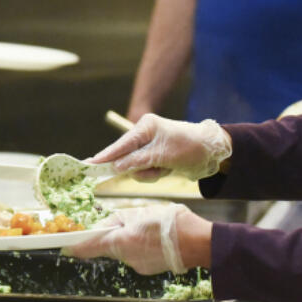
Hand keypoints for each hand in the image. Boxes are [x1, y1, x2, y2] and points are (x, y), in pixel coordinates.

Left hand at [64, 204, 208, 274]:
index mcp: (120, 242)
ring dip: (127, 240)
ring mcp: (137, 265)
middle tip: (126, 221)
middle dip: (111, 235)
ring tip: (147, 228)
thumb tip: (107, 225)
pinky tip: (154, 238)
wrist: (197, 243)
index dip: (73, 245)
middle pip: (107, 246)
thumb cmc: (170, 224)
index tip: (63, 245)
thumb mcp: (140, 213)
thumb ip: (119, 219)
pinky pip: (136, 255)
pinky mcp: (147, 269)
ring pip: (123, 250)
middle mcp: (125, 258)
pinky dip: (140, 246)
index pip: (88, 247)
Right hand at [89, 113, 230, 181]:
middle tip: (147, 169)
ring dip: (149, 173)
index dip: (105, 156)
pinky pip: (145, 171)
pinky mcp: (154, 157)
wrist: (212, 153)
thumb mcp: (162, 155)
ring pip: (135, 168)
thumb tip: (116, 167)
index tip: (88, 164)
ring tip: (165, 168)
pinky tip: (167, 169)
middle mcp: (144, 135)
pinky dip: (155, 174)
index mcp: (145, 127)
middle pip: (126, 158)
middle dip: (137, 167)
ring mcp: (149, 147)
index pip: (120, 145)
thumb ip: (137, 161)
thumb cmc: (188, 148)